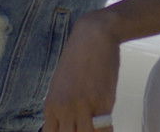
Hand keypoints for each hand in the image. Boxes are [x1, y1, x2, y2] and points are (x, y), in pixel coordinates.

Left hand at [42, 12, 120, 131]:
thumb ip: (61, 107)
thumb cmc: (77, 59)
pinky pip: (104, 130)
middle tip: (86, 128)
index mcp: (51, 106)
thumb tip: (66, 123)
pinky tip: (108, 128)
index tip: (73, 131)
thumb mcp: (60, 85)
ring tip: (96, 128)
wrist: (93, 37)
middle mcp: (64, 110)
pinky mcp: (102, 104)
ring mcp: (83, 108)